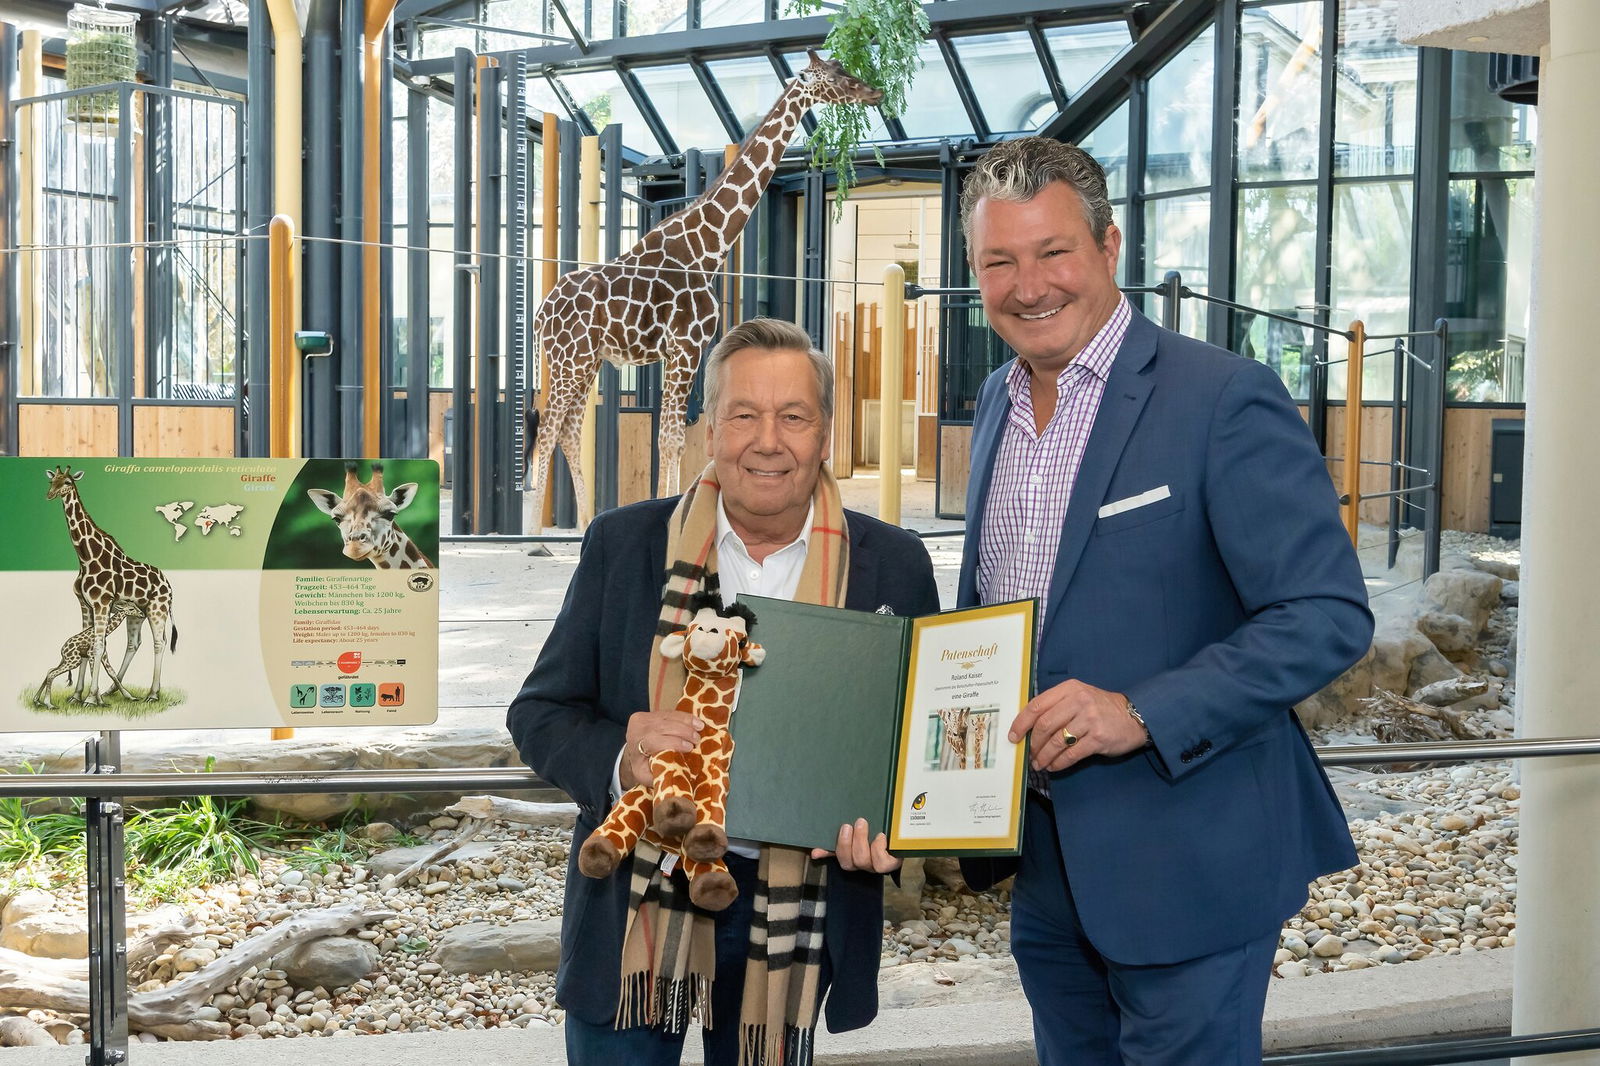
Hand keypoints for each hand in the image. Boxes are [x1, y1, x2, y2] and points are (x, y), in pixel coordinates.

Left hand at [620, 709, 702, 789]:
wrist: (633, 751)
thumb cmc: (643, 765)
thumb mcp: (645, 775)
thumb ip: (656, 775)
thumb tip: (673, 777)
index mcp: (636, 745)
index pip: (654, 740)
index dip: (673, 742)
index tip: (689, 748)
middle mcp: (638, 729)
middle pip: (662, 726)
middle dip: (683, 732)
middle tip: (697, 740)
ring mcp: (644, 718)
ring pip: (668, 717)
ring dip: (687, 722)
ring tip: (700, 728)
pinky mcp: (651, 712)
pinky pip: (671, 712)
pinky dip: (685, 716)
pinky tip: (696, 721)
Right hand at [810, 818, 899, 873]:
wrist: (901, 837)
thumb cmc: (873, 835)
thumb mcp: (854, 837)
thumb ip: (834, 844)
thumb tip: (814, 852)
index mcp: (855, 859)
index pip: (842, 860)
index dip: (836, 849)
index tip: (835, 833)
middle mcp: (866, 865)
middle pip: (852, 862)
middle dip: (848, 843)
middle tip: (850, 824)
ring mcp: (879, 865)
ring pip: (865, 862)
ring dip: (861, 842)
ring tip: (862, 823)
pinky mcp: (893, 863)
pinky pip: (883, 863)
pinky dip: (879, 848)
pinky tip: (880, 836)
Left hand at [1010, 680, 1145, 772]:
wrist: (1134, 716)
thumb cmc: (1100, 708)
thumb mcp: (1079, 696)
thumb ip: (1057, 706)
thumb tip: (1029, 727)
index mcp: (1070, 689)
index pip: (1037, 705)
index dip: (1021, 722)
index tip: (1013, 736)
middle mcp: (1079, 701)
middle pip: (1045, 725)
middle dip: (1033, 743)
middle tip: (1029, 754)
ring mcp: (1089, 719)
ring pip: (1056, 741)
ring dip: (1043, 756)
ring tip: (1038, 764)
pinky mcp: (1098, 738)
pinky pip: (1071, 754)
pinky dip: (1058, 763)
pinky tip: (1053, 766)